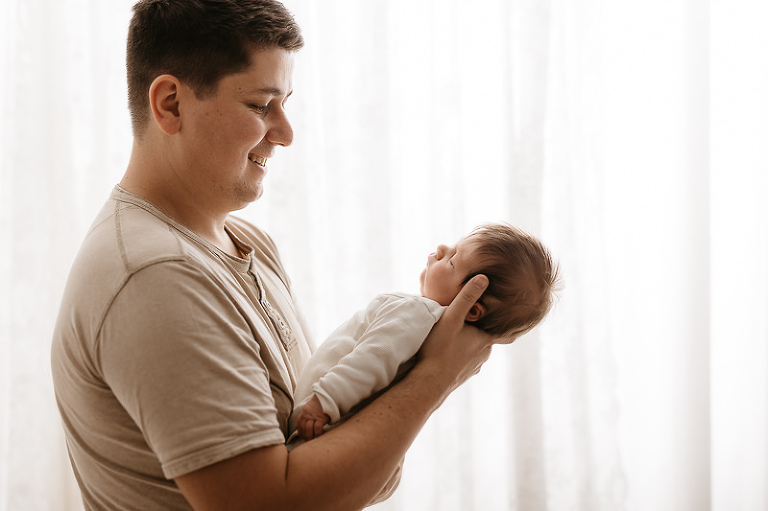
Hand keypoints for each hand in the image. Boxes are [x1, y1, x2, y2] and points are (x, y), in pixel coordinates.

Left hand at [297, 394, 330, 439]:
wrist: (329, 395)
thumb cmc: (321, 402)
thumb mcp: (311, 406)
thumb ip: (309, 413)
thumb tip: (309, 423)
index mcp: (304, 411)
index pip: (299, 423)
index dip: (300, 431)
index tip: (302, 437)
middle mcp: (307, 414)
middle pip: (303, 427)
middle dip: (304, 435)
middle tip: (307, 441)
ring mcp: (314, 416)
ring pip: (308, 429)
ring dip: (310, 436)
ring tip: (312, 440)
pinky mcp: (321, 418)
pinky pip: (317, 428)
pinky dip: (317, 434)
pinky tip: (318, 436)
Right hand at [418, 275, 495, 393]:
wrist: (428, 384)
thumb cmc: (439, 349)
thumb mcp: (451, 317)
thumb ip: (467, 297)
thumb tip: (484, 278)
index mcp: (485, 339)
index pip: (496, 326)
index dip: (492, 318)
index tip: (492, 313)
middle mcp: (484, 354)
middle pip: (481, 335)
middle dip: (473, 328)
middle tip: (461, 320)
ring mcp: (475, 367)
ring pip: (473, 348)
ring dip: (465, 342)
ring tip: (453, 335)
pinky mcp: (463, 375)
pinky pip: (464, 361)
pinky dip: (458, 355)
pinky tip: (448, 352)